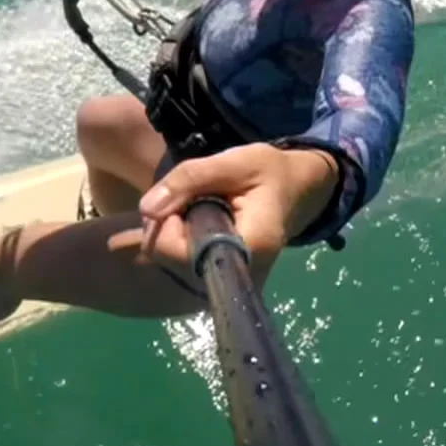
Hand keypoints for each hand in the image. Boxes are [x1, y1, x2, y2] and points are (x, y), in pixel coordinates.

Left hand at [130, 144, 339, 283]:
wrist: (299, 190)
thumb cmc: (271, 173)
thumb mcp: (234, 163)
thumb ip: (189, 180)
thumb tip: (146, 209)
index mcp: (247, 248)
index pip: (176, 250)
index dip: (167, 221)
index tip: (182, 194)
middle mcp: (240, 275)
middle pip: (171, 258)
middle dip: (169, 224)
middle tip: (191, 196)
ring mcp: (233, 282)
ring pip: (175, 262)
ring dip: (175, 231)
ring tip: (199, 206)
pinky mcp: (226, 279)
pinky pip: (186, 264)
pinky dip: (183, 240)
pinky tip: (190, 225)